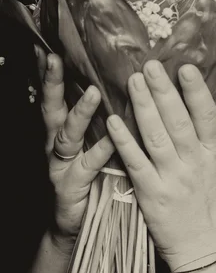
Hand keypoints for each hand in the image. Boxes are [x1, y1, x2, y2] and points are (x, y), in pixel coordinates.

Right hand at [35, 47, 114, 243]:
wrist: (75, 225)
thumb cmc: (87, 178)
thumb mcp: (88, 145)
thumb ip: (96, 120)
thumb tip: (109, 87)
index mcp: (61, 133)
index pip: (54, 97)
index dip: (49, 74)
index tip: (48, 47)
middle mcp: (56, 146)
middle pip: (51, 109)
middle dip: (51, 84)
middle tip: (54, 58)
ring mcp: (61, 166)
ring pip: (68, 135)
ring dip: (79, 113)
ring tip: (92, 93)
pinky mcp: (72, 187)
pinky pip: (88, 165)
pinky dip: (100, 151)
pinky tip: (112, 140)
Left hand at [106, 60, 215, 270]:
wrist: (204, 247)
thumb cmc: (212, 204)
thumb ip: (207, 138)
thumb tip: (195, 103)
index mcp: (215, 154)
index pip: (207, 116)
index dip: (196, 91)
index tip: (184, 67)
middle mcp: (195, 163)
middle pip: (178, 121)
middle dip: (163, 91)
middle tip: (150, 65)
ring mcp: (173, 179)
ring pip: (155, 136)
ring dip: (143, 107)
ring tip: (132, 81)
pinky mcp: (151, 194)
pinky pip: (135, 162)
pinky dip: (124, 141)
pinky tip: (113, 121)